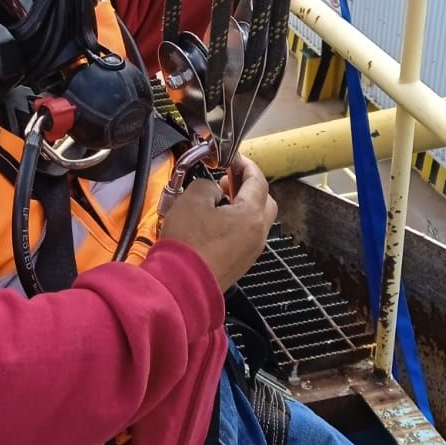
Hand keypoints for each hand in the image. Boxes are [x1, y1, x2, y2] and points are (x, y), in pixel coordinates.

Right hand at [158, 155, 276, 289]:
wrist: (180, 285)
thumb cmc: (187, 244)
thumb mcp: (192, 199)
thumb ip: (207, 186)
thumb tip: (211, 191)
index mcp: (251, 215)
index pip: (258, 181)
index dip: (246, 165)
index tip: (235, 158)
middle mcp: (257, 235)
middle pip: (264, 202)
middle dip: (249, 187)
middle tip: (229, 178)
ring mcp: (250, 253)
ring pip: (255, 222)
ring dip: (242, 206)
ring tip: (219, 200)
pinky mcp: (238, 265)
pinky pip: (244, 238)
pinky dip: (235, 224)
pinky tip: (215, 223)